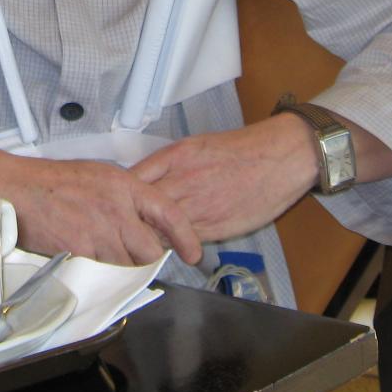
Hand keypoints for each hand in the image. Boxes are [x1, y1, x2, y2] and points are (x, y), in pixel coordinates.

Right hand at [0, 142, 201, 265]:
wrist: (20, 190)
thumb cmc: (54, 182)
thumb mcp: (99, 177)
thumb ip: (125, 198)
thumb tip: (142, 221)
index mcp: (125, 186)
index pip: (169, 213)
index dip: (186, 236)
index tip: (193, 253)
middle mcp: (118, 208)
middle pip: (150, 249)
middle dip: (146, 258)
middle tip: (134, 255)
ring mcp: (100, 231)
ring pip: (127, 265)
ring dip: (121, 266)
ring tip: (103, 252)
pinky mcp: (82, 251)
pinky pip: (103, 271)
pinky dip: (99, 271)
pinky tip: (88, 258)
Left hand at [131, 117, 319, 243]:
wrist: (278, 158)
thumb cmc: (240, 151)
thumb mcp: (195, 146)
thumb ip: (167, 165)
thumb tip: (142, 181)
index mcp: (175, 158)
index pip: (132, 181)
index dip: (120, 195)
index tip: (113, 203)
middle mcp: (182, 182)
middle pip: (140, 209)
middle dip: (129, 220)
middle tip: (121, 229)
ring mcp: (198, 207)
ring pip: (160, 229)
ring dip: (149, 237)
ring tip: (141, 243)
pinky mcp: (215, 228)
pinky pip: (184, 241)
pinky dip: (174, 245)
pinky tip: (171, 245)